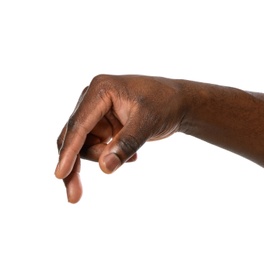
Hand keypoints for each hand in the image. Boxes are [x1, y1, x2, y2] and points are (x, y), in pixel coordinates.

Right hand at [55, 75, 184, 202]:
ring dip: (103, 158)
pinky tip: (133, 157)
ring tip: (132, 157)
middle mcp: (93, 100)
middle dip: (74, 166)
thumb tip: (105, 168)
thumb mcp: (148, 123)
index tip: (60, 175)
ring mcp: (96, 113)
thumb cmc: (165, 105)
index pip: (79, 125)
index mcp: (100, 90)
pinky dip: (110, 156)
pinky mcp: (103, 124)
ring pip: (84, 146)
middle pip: (73, 137)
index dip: (68, 151)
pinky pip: (97, 147)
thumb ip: (127, 143)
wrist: (179, 103)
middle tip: (74, 197)